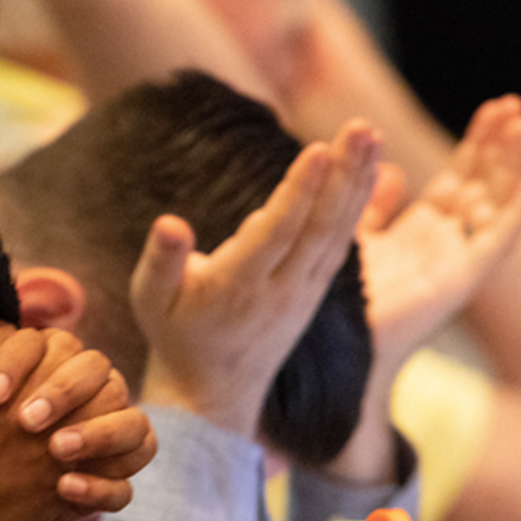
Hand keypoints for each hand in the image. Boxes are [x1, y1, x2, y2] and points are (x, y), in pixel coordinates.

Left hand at [0, 325, 154, 512]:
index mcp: (37, 372)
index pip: (50, 344)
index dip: (21, 363)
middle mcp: (72, 403)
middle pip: (98, 372)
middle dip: (64, 392)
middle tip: (26, 421)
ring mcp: (91, 448)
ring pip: (132, 424)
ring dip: (100, 433)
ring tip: (56, 450)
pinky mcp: (95, 492)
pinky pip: (125, 487)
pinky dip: (104, 486)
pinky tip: (64, 489)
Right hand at [134, 120, 380, 437]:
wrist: (214, 393)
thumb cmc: (176, 336)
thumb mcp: (151, 302)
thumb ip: (161, 261)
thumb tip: (170, 222)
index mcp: (237, 288)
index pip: (276, 234)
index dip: (298, 192)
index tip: (318, 149)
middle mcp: (281, 290)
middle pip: (319, 227)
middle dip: (343, 174)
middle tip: (360, 128)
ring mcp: (304, 292)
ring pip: (338, 232)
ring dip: (358, 182)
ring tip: (370, 135)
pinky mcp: (315, 291)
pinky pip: (341, 241)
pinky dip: (357, 204)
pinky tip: (368, 169)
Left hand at [358, 95, 520, 377]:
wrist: (330, 345)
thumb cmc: (335, 300)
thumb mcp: (352, 236)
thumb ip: (371, 204)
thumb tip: (394, 168)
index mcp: (421, 234)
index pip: (461, 179)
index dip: (479, 145)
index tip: (495, 107)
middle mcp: (445, 246)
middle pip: (483, 185)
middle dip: (498, 146)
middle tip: (513, 105)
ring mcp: (456, 263)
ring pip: (493, 204)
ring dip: (511, 164)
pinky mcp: (460, 281)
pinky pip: (496, 242)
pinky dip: (520, 212)